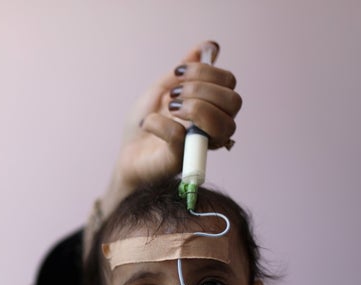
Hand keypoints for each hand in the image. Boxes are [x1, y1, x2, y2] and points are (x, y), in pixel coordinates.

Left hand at [84, 40, 241, 258]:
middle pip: (234, 101)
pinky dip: (161, 124)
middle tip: (172, 95)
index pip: (229, 83)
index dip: (207, 72)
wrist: (126, 155)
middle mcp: (214, 127)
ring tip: (169, 108)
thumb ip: (184, 70)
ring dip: (194, 107)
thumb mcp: (161, 89)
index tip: (177, 74)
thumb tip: (207, 47)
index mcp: (211, 107)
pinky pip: (181, 136)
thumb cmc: (145, 125)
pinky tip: (149, 123)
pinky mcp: (183, 161)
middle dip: (201, 89)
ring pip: (223, 123)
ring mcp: (202, 145)